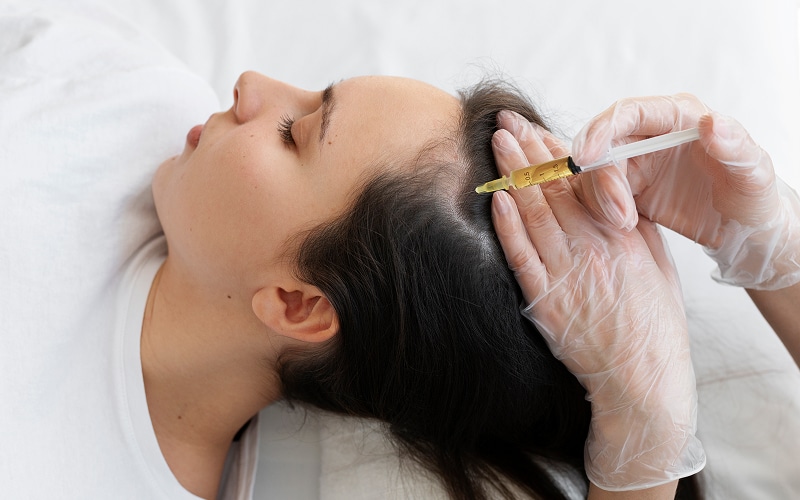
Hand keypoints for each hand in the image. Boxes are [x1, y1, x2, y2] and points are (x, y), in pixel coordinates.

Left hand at [490, 111, 704, 489]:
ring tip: (496, 144)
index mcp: (621, 235)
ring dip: (513, 176)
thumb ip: (631, 225)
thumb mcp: (657, 264)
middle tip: (505, 121)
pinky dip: (507, 226)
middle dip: (527, 151)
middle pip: (554, 189)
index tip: (537, 127)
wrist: (642, 377)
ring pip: (534, 214)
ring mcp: (567, 274)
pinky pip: (522, 257)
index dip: (556, 151)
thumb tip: (608, 193)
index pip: (583, 181)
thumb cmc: (654, 322)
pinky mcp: (546, 301)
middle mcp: (593, 248)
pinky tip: (496, 199)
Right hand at [570, 93, 799, 289]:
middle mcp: (652, 134)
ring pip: (597, 172)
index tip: (586, 158)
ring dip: (601, 199)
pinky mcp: (629, 188)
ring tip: (626, 224)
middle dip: (602, 180)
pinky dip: (601, 210)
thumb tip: (711, 122)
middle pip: (604, 145)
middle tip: (619, 214)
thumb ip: (735, 145)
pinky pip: (599, 194)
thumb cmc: (755, 198)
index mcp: (679, 117)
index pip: (628, 113)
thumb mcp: (754, 173)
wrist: (745, 231)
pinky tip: (626, 226)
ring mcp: (638, 162)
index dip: (601, 131)